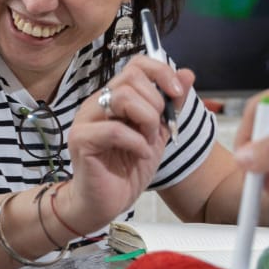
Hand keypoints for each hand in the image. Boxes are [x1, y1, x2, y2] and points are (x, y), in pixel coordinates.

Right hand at [58, 56, 191, 233]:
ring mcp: (86, 120)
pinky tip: (140, 154)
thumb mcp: (158, 134)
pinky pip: (115, 130)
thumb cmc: (126, 170)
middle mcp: (97, 103)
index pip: (136, 64)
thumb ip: (170, 105)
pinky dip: (137, 143)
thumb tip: (187, 74)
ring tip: (148, 141)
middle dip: (155, 104)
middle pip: (131, 78)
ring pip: (122, 98)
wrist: (104, 204)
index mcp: (113, 97)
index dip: (160, 72)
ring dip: (146, 121)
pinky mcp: (81, 140)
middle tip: (156, 130)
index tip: (176, 93)